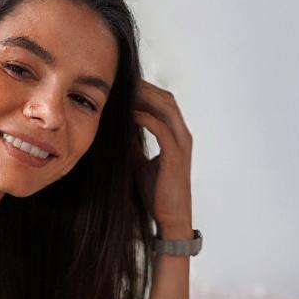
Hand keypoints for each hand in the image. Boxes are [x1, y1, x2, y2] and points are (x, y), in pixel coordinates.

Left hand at [133, 79, 192, 233]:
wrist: (170, 218)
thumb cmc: (156, 192)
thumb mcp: (138, 163)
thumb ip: (132, 145)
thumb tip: (115, 129)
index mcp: (176, 135)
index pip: (163, 102)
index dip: (145, 90)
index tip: (124, 84)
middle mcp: (182, 135)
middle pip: (166, 99)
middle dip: (145, 87)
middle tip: (122, 80)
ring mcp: (181, 144)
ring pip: (166, 108)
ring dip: (145, 97)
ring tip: (124, 91)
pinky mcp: (175, 156)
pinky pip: (161, 129)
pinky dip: (145, 118)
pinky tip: (128, 114)